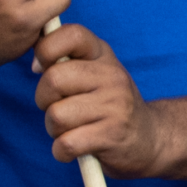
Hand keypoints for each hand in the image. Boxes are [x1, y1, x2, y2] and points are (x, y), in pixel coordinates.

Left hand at [32, 23, 164, 175]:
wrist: (150, 140)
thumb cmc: (110, 106)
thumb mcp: (96, 74)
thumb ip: (68, 62)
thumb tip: (36, 63)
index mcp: (104, 56)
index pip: (72, 35)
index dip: (46, 49)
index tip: (44, 68)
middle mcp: (113, 76)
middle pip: (53, 80)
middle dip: (44, 100)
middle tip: (58, 108)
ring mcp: (115, 106)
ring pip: (56, 115)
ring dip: (54, 129)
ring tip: (71, 130)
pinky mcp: (112, 135)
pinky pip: (66, 143)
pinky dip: (61, 152)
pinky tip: (74, 149)